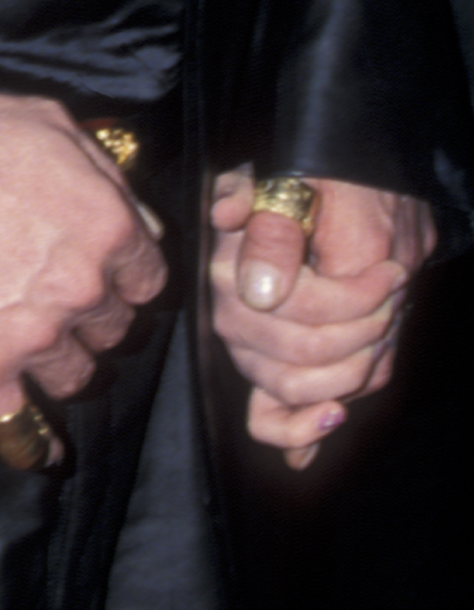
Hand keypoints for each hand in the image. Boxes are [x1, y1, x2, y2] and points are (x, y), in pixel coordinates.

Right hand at [0, 93, 166, 458]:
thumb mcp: (45, 121)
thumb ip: (105, 171)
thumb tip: (138, 219)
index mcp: (108, 228)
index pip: (147, 280)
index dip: (120, 274)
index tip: (94, 269)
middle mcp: (83, 289)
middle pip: (112, 329)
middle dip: (86, 312)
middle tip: (44, 290)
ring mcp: (33, 335)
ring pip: (74, 373)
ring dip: (55, 357)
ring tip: (20, 336)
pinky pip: (22, 425)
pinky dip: (29, 436)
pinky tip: (37, 445)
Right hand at [208, 168, 430, 468]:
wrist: (314, 203)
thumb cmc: (301, 192)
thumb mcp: (287, 188)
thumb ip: (265, 223)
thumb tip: (260, 289)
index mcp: (230, 273)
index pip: (302, 311)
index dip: (356, 300)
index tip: (389, 274)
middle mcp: (231, 316)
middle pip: (304, 352)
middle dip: (364, 332)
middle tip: (391, 302)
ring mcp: (246, 349)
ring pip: (292, 388)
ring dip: (348, 373)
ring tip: (377, 341)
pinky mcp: (263, 372)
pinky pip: (265, 419)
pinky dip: (297, 432)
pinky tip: (332, 418)